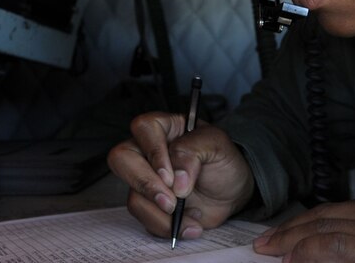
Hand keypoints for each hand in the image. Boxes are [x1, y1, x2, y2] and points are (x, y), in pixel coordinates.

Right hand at [107, 111, 255, 239]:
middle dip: (145, 185)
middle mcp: (148, 151)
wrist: (232, 191)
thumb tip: (176, 180)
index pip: (143, 128)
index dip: (153, 152)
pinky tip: (191, 225)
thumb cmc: (224, 161)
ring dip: (160, 214)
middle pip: (121, 159)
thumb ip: (194, 152)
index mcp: (164, 127)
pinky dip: (167, 227)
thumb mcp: (217, 146)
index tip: (171, 176)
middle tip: (171, 202)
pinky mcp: (150, 204)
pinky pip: (144, 217)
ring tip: (191, 217)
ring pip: (132, 195)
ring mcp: (146, 179)